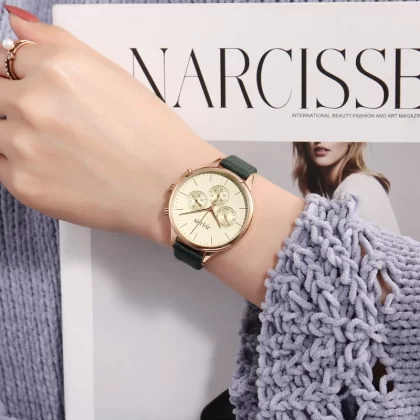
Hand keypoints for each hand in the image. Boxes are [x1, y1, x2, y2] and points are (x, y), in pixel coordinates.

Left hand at [0, 8, 305, 306]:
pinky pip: (1, 164)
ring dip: (19, 136)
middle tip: (56, 125)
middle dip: (18, 104)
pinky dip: (22, 165)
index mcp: (57, 68)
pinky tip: (58, 170)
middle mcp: (34, 102)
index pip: (6, 58)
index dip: (23, 77)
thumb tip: (16, 20)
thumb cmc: (152, 136)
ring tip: (62, 151)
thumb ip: (57, 42)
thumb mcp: (113, 75)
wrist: (168, 188)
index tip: (37, 92)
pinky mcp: (23, 184)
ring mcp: (24, 145)